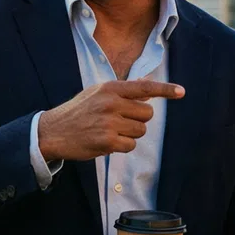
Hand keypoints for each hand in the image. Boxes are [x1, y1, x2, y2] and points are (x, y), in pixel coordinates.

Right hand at [35, 79, 184, 161]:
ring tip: (110, 132)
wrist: (53, 131)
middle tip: (119, 122)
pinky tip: (107, 142)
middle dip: (138, 120)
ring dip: (130, 135)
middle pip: (147, 114)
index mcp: (110, 88)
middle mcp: (112, 103)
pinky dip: (122, 146)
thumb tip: (147, 89)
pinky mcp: (108, 141)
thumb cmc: (77, 112)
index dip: (165, 90)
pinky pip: (131, 146)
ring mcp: (110, 122)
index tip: (181, 92)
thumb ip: (122, 91)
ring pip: (140, 131)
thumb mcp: (97, 93)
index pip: (144, 88)